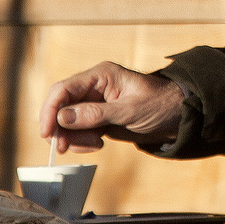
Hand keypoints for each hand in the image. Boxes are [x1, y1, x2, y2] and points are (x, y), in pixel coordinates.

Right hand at [38, 61, 183, 153]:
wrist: (177, 116)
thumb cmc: (159, 105)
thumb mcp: (130, 111)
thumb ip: (96, 114)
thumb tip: (62, 117)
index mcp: (101, 75)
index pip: (63, 89)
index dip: (50, 110)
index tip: (47, 133)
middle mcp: (93, 87)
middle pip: (61, 106)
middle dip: (60, 128)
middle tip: (65, 148)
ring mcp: (94, 103)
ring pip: (67, 122)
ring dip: (74, 137)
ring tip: (95, 144)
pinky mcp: (97, 118)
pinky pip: (77, 130)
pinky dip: (81, 141)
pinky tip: (98, 144)